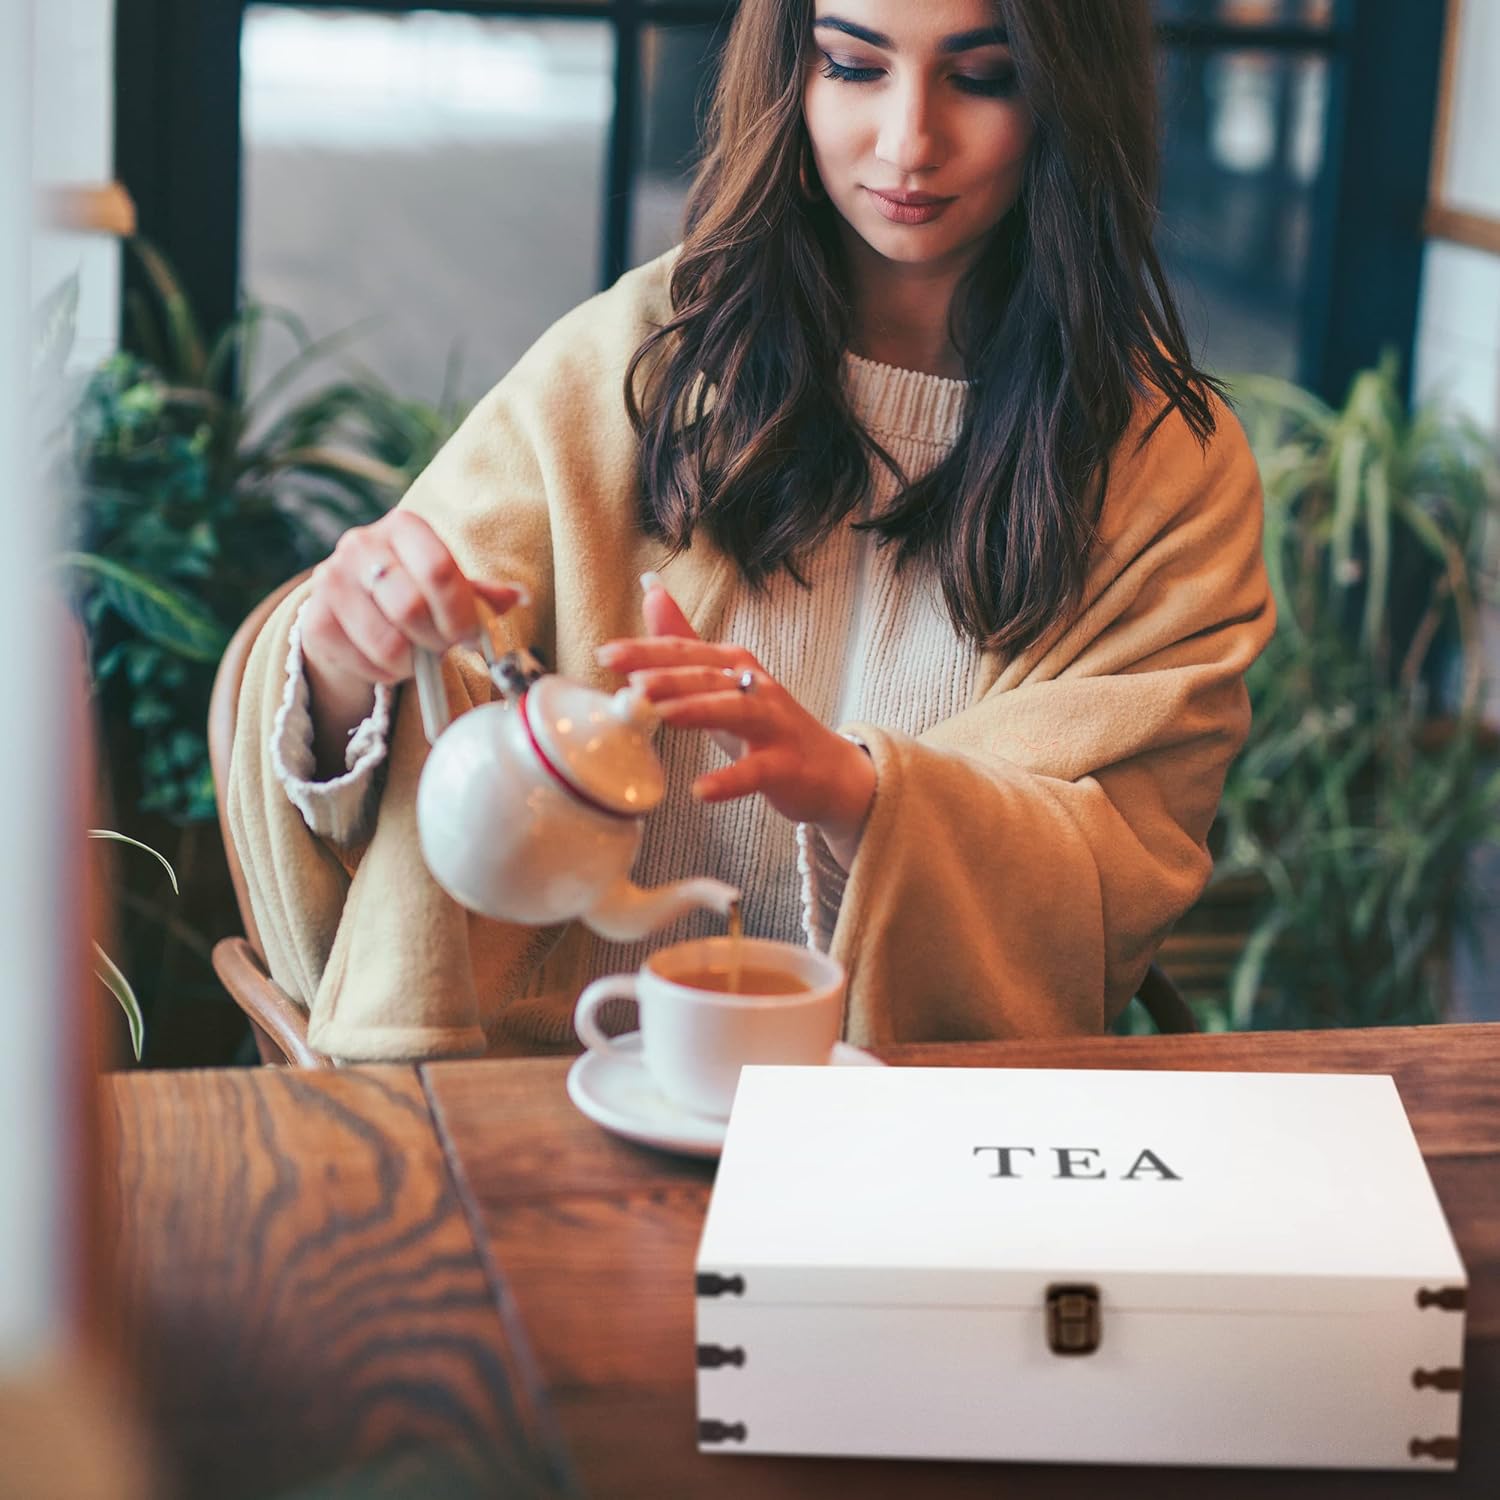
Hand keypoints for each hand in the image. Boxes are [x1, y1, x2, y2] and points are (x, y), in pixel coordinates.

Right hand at [301, 510, 526, 775]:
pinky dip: (384, 673)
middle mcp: (360, 544)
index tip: (470, 638)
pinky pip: (363, 661)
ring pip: (387, 642)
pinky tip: (386, 661)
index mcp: (402, 527)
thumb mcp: (447, 588)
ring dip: (411, 662)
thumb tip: (519, 596)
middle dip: (437, 640)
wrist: (353, 614)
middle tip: (443, 648)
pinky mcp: (314, 620)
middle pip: (411, 607)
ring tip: (415, 655)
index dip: (460, 612)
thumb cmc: (413, 595)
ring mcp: (330, 580)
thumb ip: (480, 594)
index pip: (438, 568)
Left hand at [597, 583, 875, 844]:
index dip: (646, 652)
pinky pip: (756, 771)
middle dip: (668, 675)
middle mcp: (754, 685)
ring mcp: (773, 723)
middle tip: (631, 681)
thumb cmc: (765, 724)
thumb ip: (684, 641)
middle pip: (706, 676)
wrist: (829, 770)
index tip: (605, 654)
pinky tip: (701, 790)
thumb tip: (652, 592)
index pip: (684, 652)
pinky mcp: (785, 764)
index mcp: (733, 665)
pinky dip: (730, 780)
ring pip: (733, 711)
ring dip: (698, 710)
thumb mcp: (721, 681)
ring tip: (662, 715)